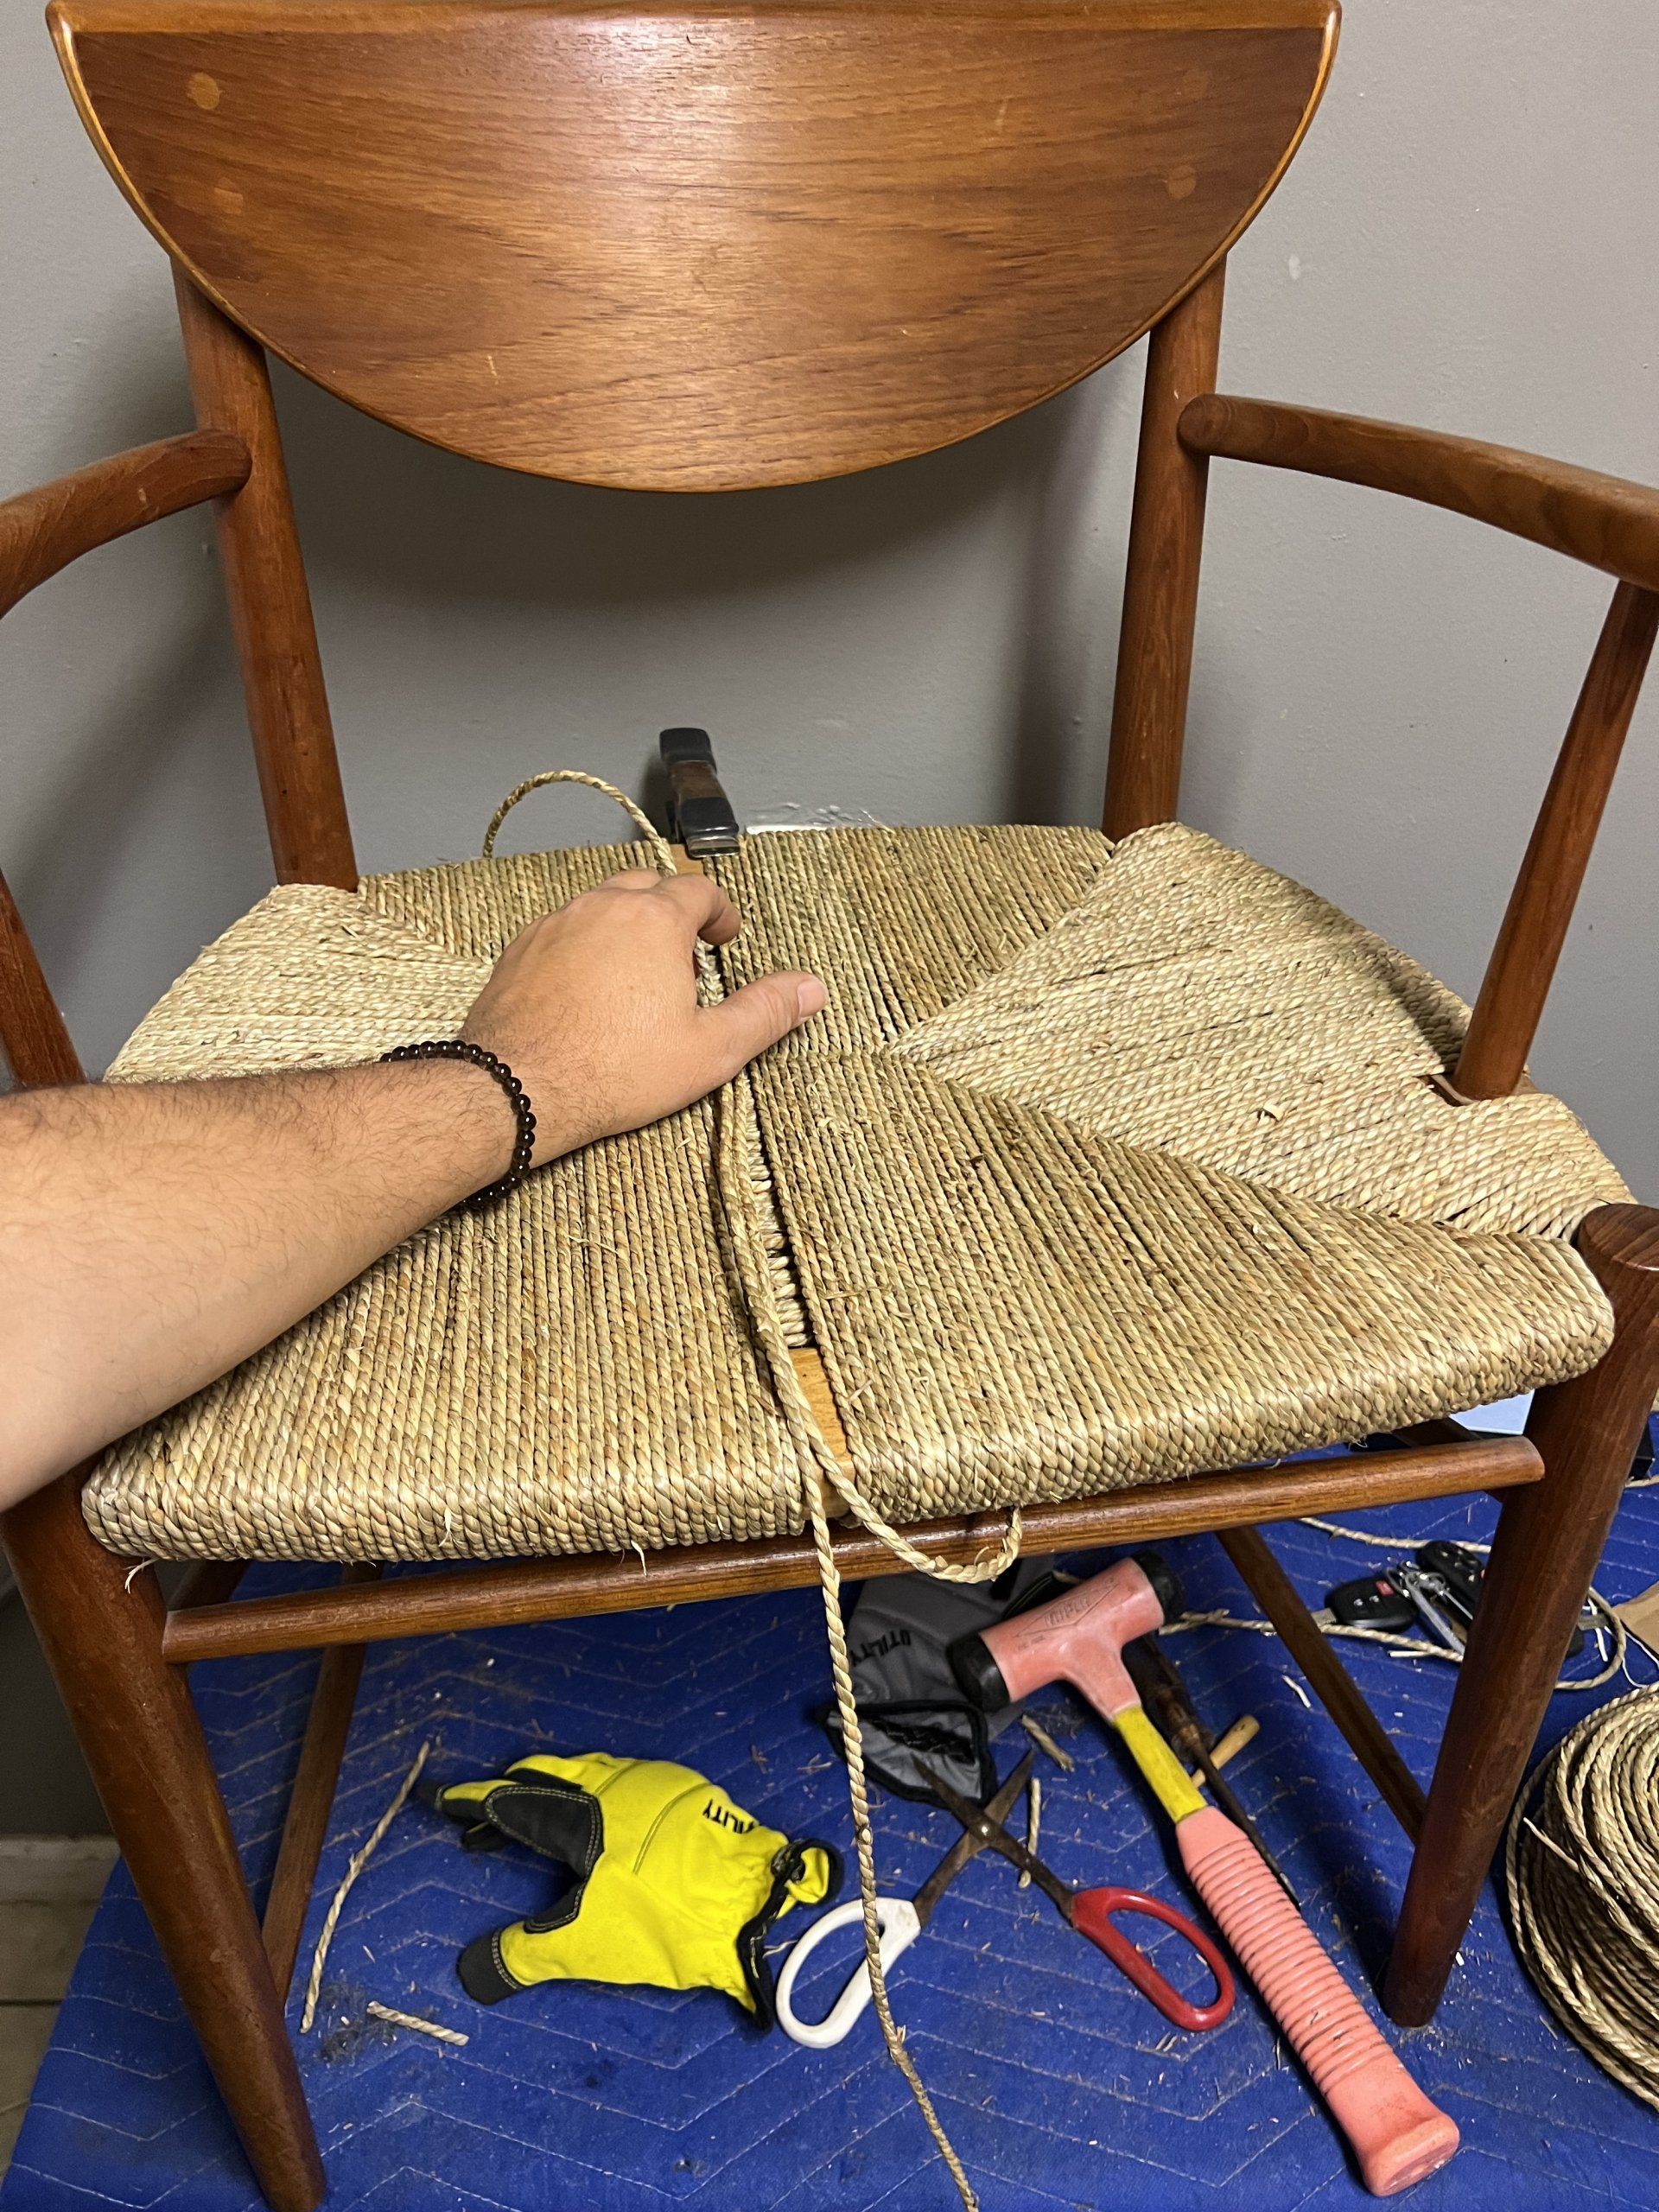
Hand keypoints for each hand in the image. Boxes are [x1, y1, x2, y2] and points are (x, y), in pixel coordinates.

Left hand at [462, 870, 825, 1163]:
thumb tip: (810, 988)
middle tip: (686, 952)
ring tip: (639, 973)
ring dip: (626, 926)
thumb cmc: (614, 1070)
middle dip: (671, 911)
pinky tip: (589, 989)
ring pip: (600, 905)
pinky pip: (562, 930)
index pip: (698, 890)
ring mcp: (556, 924)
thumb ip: (764, 1012)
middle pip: (647, 887)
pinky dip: (584, 945)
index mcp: (654, 919)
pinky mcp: (520, 950)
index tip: (724, 936)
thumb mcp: (710, 1050)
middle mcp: (602, 907)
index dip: (719, 911)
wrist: (516, 1087)